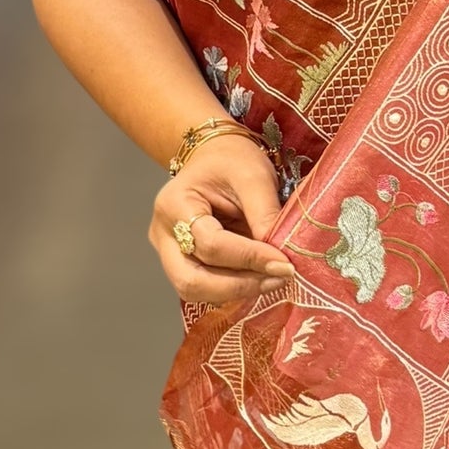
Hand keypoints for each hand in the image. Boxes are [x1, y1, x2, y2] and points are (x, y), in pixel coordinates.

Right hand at [149, 134, 291, 316]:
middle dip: (238, 287)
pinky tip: (260, 279)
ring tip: (274, 279)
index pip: (210, 244)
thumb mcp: (254, 175)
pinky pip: (204, 288)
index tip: (285, 263)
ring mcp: (168, 252)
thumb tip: (280, 258)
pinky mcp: (182, 264)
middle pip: (191, 280)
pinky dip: (233, 289)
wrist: (215, 157)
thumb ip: (265, 214)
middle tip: (278, 279)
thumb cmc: (231, 160)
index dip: (249, 258)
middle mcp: (163, 234)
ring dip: (237, 292)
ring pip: (194, 291)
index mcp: (175, 204)